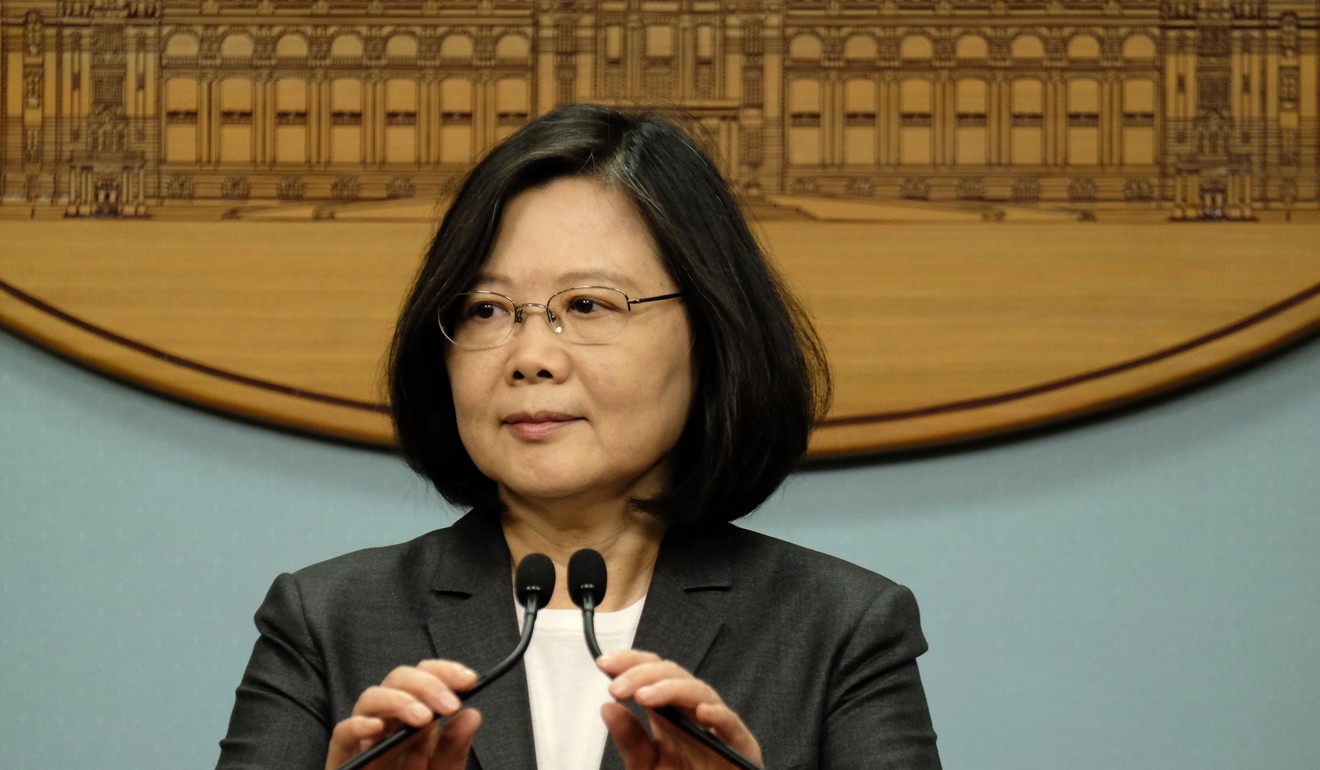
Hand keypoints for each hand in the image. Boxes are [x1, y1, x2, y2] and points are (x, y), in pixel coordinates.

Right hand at [324, 660, 482, 769]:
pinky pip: (341, 734)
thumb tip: (472, 714)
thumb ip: (454, 750)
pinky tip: (376, 728)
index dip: (445, 672)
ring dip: (398, 700)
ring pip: (370, 697)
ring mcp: (366, 741)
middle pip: (398, 680)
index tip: (469, 680)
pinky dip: (357, 725)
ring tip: (422, 717)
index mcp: (418, 725)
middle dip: (426, 683)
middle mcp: (391, 726)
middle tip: (449, 704)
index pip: (426, 680)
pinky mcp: (344, 760)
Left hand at [598, 650, 762, 769]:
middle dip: (643, 675)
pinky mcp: (740, 743)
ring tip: (644, 696)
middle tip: (617, 688)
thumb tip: (607, 709)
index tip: (605, 664)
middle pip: (673, 675)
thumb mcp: (646, 766)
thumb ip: (630, 742)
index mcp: (669, 713)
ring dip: (670, 689)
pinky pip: (730, 723)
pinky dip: (718, 715)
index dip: (631, 663)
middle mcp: (692, 712)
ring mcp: (716, 725)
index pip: (653, 674)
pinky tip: (702, 713)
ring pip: (699, 691)